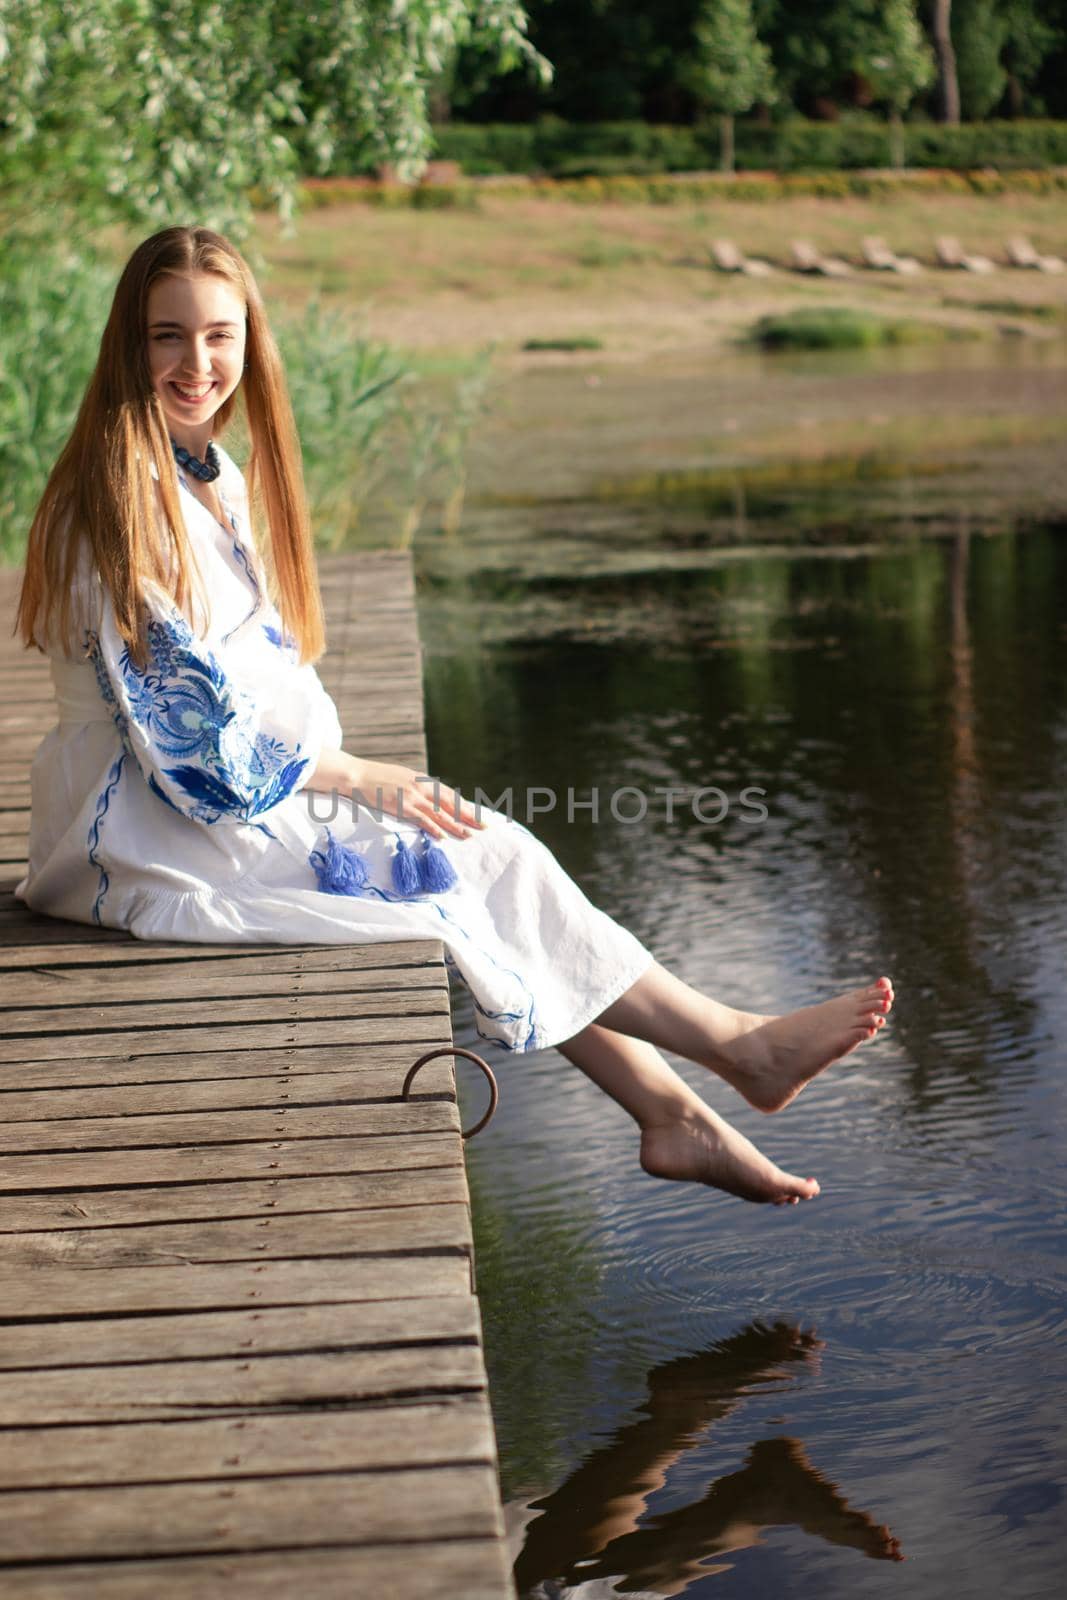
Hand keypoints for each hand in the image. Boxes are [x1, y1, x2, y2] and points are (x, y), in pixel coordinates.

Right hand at [347, 758, 485, 840]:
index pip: (450, 794)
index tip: (478, 814)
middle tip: (484, 826)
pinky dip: (433, 828)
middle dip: (468, 816)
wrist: (356, 775)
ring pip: (440, 813)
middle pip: (450, 803)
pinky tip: (442, 836)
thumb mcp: (402, 777)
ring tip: (469, 835)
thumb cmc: (377, 777)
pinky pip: (421, 819)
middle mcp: (421, 786)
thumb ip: (417, 787)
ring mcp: (412, 796)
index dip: (465, 805)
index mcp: (423, 779)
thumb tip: (429, 797)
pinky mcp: (401, 806)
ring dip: (455, 825)